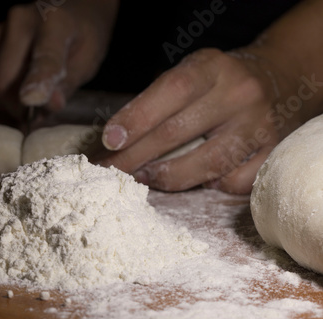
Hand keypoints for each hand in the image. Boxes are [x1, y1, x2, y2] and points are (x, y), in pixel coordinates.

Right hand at [0, 0, 118, 119]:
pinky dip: (9, 86)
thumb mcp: (88, 61)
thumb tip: (48, 105)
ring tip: (38, 90)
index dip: (37, 81)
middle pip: (6, 78)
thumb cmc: (84, 37)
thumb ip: (68, 83)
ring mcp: (2, 28)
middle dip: (20, 105)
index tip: (31, 100)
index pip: (44, 57)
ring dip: (14, 96)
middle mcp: (21, 20)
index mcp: (55, 22)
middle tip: (41, 112)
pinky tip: (26, 78)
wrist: (74, 9)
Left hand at [98, 47, 302, 193]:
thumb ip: (156, 102)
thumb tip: (114, 142)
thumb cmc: (214, 84)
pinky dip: (209, 185)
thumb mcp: (188, 74)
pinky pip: (233, 182)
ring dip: (166, 177)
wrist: (274, 80)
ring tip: (143, 177)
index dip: (136, 118)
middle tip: (110, 171)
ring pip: (206, 164)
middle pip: (178, 132)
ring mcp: (260, 125)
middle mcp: (239, 93)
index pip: (170, 91)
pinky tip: (196, 178)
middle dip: (135, 156)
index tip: (110, 141)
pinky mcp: (273, 152)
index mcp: (212, 67)